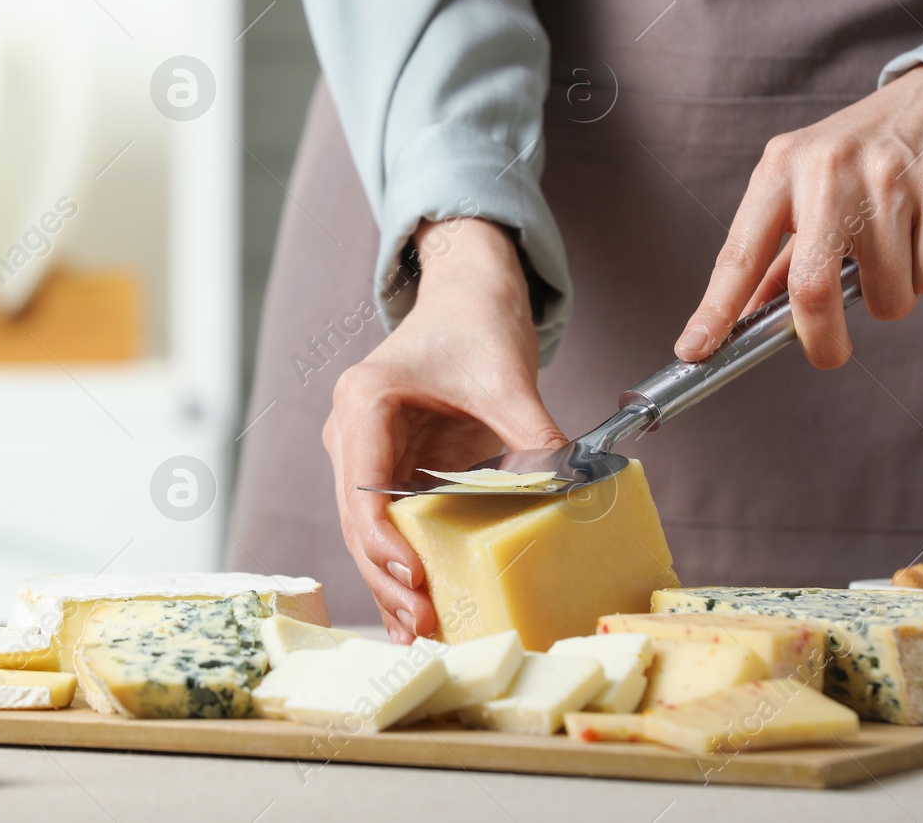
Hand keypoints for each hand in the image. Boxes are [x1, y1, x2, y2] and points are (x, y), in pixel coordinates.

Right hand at [323, 217, 565, 642]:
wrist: (469, 291)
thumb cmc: (475, 320)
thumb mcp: (506, 376)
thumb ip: (534, 431)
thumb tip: (571, 487)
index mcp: (363, 401)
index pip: (359, 485)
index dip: (383, 537)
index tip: (415, 574)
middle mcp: (351, 431)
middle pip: (358, 520)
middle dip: (386, 577)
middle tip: (422, 625)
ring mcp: (365, 452)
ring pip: (369, 531)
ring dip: (391, 581)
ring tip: (420, 632)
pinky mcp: (390, 467)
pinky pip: (392, 522)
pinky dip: (405, 563)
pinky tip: (422, 606)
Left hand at [675, 65, 922, 367]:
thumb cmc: (869, 148)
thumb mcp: (809, 182)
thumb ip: (779, 251)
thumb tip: (749, 317)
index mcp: (781, 169)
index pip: (738, 255)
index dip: (715, 310)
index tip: (694, 350)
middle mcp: (827, 171)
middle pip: (811, 288)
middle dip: (821, 340)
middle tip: (830, 352)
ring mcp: (887, 178)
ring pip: (886, 294)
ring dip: (892, 297)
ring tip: (894, 253)